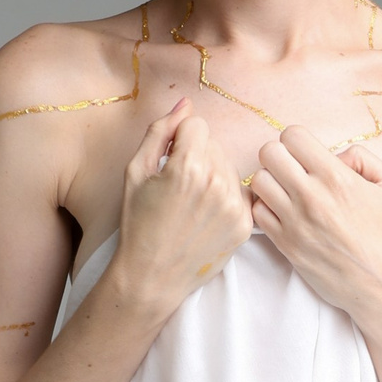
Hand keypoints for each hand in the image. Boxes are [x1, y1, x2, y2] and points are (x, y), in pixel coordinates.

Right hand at [113, 98, 251, 319]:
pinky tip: (206, 216)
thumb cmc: (139, 224)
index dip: (179, 140)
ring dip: (213, 176)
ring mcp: (235, 206)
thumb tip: (185, 105)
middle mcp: (217, 183)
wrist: (152, 276)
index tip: (169, 162)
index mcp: (188, 167)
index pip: (197, 125)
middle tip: (179, 187)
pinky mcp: (245, 225)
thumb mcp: (136, 172)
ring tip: (192, 204)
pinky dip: (225, 198)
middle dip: (197, 156)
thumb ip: (160, 131)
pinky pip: (240, 191)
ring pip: (229, 167)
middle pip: (215, 144)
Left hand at [247, 129, 381, 333]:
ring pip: (259, 181)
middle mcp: (312, 197)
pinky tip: (282, 212)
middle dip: (278, 156)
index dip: (296, 141)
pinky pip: (257, 212)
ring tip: (285, 191)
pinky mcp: (285, 244)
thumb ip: (363, 157)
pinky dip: (265, 208)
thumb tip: (334, 154)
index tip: (305, 155)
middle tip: (291, 170)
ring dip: (269, 181)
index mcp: (336, 177)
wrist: (379, 284)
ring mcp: (295, 221)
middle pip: (268, 153)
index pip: (293, 136)